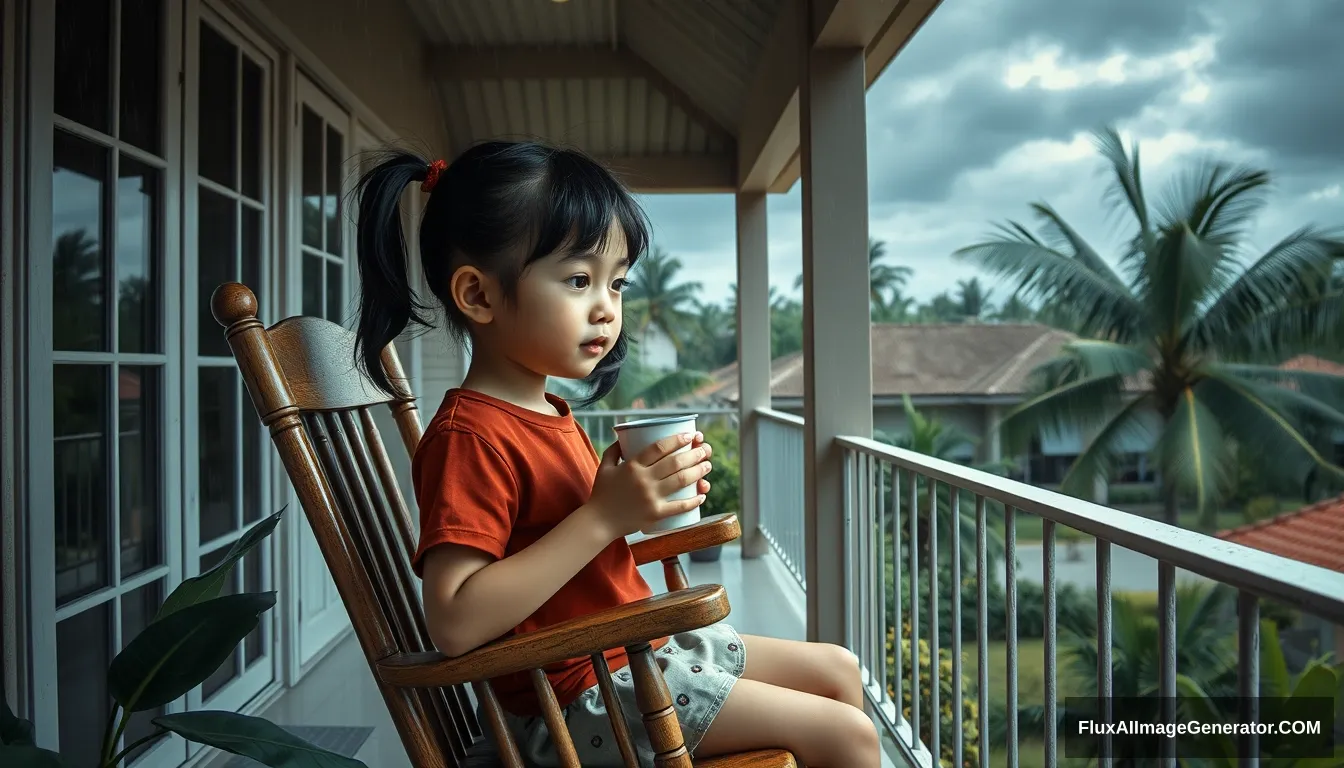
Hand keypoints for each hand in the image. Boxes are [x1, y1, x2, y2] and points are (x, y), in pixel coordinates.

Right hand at [588, 431, 713, 539]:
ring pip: (681, 480)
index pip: (659, 448)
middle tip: (705, 449)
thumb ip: (614, 450)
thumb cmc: (602, 493)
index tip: (690, 435)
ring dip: (698, 471)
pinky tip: (702, 494)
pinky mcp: (655, 513)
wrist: (598, 522)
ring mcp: (650, 497)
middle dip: (694, 453)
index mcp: (632, 466)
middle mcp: (643, 480)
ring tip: (708, 465)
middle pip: (675, 463)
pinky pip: (679, 506)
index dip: (677, 439)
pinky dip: (693, 500)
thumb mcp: (604, 467)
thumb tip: (624, 436)